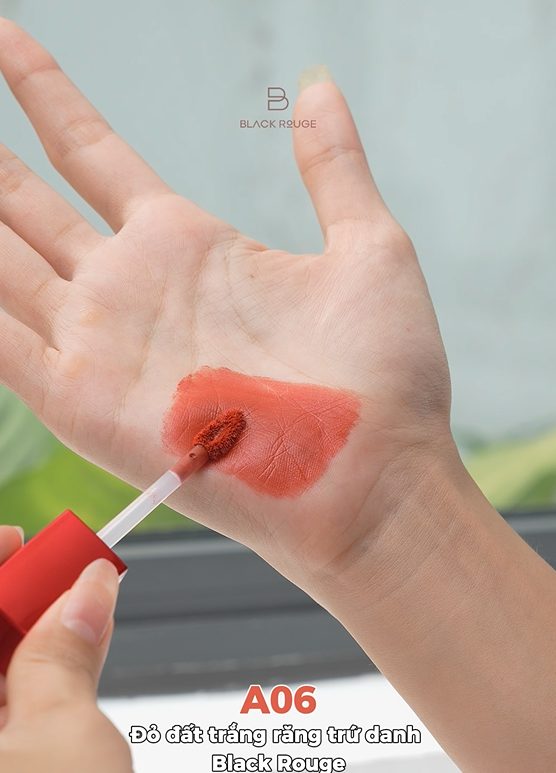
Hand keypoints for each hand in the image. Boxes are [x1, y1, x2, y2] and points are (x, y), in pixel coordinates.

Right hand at [0, 20, 453, 590]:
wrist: (374, 478)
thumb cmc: (383, 379)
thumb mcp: (367, 247)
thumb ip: (332, 165)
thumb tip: (319, 86)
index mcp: (186, 245)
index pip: (91, 153)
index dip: (45, 96)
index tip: (8, 40)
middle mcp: (131, 289)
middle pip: (27, 203)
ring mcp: (100, 343)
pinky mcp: (83, 402)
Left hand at [0, 527, 138, 772]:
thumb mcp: (62, 732)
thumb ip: (64, 652)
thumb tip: (88, 587)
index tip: (21, 537)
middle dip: (25, 597)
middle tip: (72, 569)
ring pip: (6, 672)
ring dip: (45, 633)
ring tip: (92, 601)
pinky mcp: (15, 769)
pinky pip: (19, 704)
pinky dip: (52, 672)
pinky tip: (83, 650)